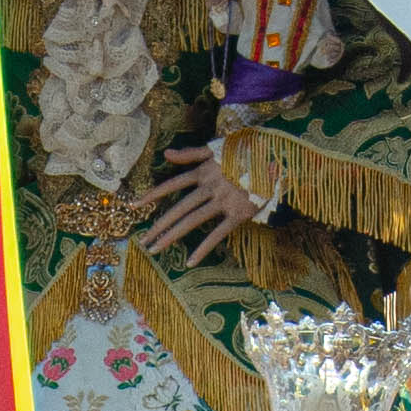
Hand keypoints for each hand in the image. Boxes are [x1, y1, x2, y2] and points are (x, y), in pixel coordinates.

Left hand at [134, 144, 252, 260]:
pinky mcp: (239, 214)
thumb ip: (190, 153)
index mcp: (203, 172)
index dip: (152, 195)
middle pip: (179, 208)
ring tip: (156, 250)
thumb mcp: (216, 149)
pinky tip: (190, 262)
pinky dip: (203, 249)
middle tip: (142, 242)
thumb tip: (165, 154)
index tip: (133, 206)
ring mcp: (224, 201)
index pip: (171, 184)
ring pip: (193, 221)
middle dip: (159, 225)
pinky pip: (217, 234)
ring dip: (172, 236)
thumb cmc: (246, 153)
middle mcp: (210, 187)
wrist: (277, 159)